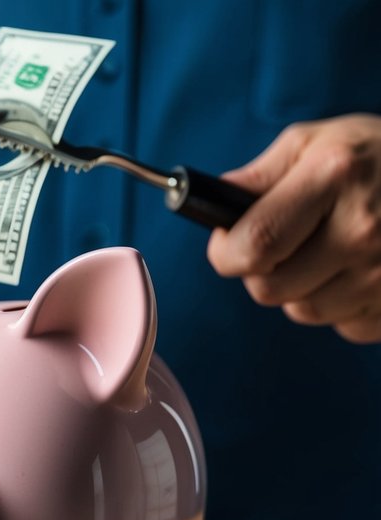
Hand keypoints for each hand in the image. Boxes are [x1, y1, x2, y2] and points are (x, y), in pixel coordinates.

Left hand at [206, 114, 380, 343]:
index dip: (227, 254)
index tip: (228, 246)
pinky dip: (345, 306)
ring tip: (331, 252)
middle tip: (286, 246)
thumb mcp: (318, 142)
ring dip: (305, 289)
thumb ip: (259, 176)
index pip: (254, 244)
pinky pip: (347, 326)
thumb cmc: (380, 154)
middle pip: (270, 290)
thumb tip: (207, 204)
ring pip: (305, 312)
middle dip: (264, 272)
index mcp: (334, 178)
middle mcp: (363, 229)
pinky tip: (362, 269)